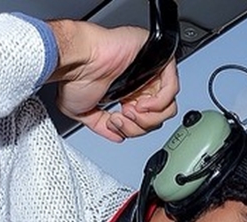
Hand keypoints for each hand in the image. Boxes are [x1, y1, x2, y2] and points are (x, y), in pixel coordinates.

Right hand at [48, 19, 178, 141]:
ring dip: (149, 117)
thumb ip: (103, 126)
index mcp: (128, 93)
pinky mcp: (156, 59)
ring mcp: (149, 72)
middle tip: (122, 118)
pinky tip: (142, 104)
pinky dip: (159, 103)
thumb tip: (117, 136)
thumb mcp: (84, 111)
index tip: (117, 124)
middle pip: (160, 116)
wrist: (75, 60)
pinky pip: (172, 87)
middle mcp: (140, 83)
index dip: (136, 129)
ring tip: (129, 111)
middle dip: (141, 126)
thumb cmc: (75, 76)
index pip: (149, 120)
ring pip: (168, 105)